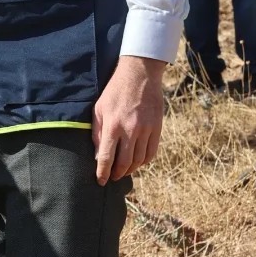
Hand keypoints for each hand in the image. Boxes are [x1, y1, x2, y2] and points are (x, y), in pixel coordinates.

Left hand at [91, 56, 163, 185]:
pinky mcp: (157, 128)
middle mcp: (130, 130)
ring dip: (131, 169)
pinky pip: (152, 152)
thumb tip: (98, 155)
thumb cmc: (114, 93)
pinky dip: (144, 161)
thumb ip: (98, 133)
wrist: (139, 75)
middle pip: (125, 162)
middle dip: (117, 174)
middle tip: (112, 178)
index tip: (100, 181)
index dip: (103, 172)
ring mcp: (146, 130)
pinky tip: (137, 163)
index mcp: (113, 126)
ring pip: (139, 160)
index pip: (107, 157)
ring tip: (123, 171)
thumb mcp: (98, 109)